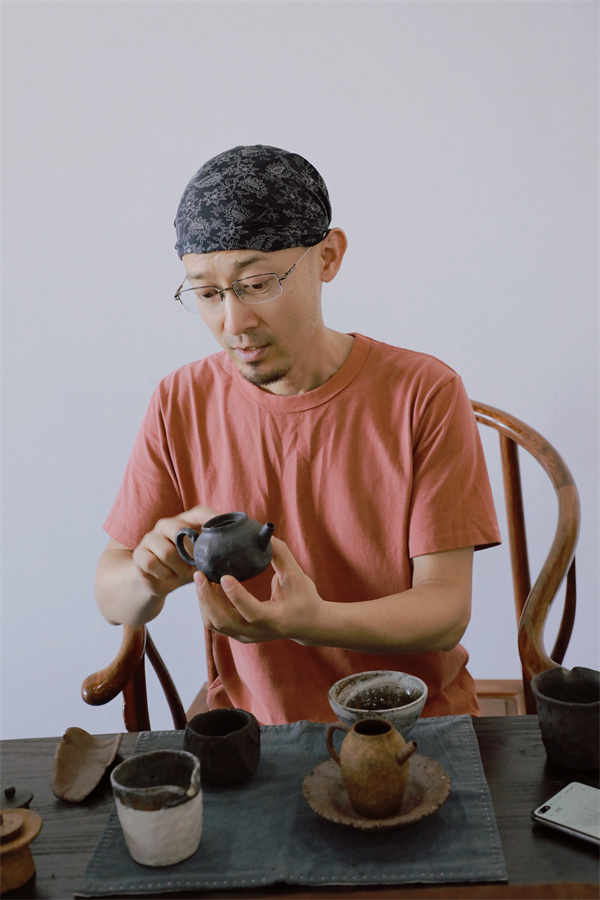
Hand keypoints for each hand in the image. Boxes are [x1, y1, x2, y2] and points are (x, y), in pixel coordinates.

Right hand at [132, 505, 220, 600]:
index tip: (224, 528)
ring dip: (178, 569)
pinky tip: (168, 577)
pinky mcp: (140, 554)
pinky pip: (152, 563)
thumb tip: (241, 554)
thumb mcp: (201, 559)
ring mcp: (151, 538)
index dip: (212, 518)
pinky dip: (163, 574)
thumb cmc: (184, 566)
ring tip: (181, 574)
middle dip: (190, 553)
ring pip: (167, 552)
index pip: (200, 512)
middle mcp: (166, 525)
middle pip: (179, 529)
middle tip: (194, 566)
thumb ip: (215, 553)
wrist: (156, 581)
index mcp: (185, 522)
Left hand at [195, 537, 323, 643]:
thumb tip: (262, 533)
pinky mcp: (239, 634)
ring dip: (204, 601)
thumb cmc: (304, 598)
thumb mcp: (296, 575)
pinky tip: (209, 586)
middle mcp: (257, 632)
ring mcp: (246, 635)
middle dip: (207, 598)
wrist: (308, 624)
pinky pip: (215, 622)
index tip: (224, 577)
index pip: (252, 612)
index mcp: (274, 619)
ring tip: (202, 578)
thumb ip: (280, 554)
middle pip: (224, 621)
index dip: (236, 596)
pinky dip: (207, 605)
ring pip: (215, 623)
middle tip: (199, 574)